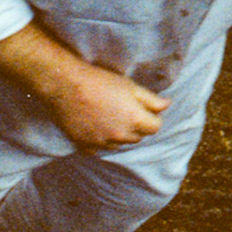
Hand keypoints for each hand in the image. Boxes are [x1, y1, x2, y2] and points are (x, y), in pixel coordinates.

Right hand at [42, 64, 168, 150]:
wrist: (64, 85)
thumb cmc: (99, 81)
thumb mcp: (130, 86)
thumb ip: (151, 99)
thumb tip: (166, 106)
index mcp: (135, 120)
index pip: (155, 127)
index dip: (151, 117)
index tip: (142, 109)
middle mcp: (120, 135)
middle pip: (137, 137)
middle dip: (135, 126)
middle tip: (123, 111)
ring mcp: (101, 142)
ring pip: (118, 145)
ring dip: (117, 135)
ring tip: (107, 118)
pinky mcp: (84, 146)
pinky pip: (98, 150)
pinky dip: (99, 142)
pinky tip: (94, 128)